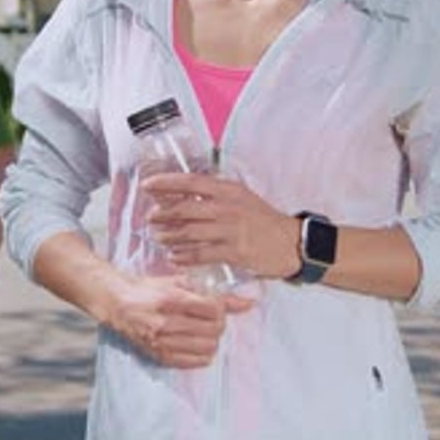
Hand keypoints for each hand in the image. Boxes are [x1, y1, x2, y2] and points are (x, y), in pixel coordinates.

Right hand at [105, 272, 253, 368]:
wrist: (117, 303)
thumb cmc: (149, 289)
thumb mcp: (179, 282)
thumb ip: (214, 293)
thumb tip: (247, 303)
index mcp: (172, 298)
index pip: (213, 310)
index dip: (220, 308)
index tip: (215, 305)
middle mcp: (166, 322)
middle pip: (213, 330)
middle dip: (218, 323)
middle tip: (211, 318)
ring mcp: (161, 342)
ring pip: (207, 348)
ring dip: (211, 339)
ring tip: (202, 330)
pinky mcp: (158, 356)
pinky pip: (193, 363)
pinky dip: (201, 354)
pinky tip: (195, 343)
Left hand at [142, 173, 300, 278]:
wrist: (291, 242)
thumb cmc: (263, 219)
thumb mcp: (241, 197)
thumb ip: (216, 195)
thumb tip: (185, 193)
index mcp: (229, 190)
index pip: (191, 181)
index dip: (166, 182)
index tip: (147, 185)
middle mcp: (228, 207)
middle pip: (185, 209)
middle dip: (162, 214)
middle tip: (150, 218)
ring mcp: (231, 230)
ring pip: (190, 232)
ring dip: (169, 236)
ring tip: (159, 238)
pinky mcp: (234, 251)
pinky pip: (201, 254)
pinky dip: (184, 256)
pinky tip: (175, 257)